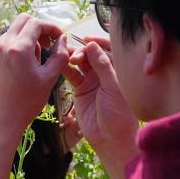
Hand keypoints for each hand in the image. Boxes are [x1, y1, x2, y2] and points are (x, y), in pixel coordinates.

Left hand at [0, 14, 69, 148]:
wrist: (0, 121)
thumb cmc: (26, 103)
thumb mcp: (49, 78)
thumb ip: (59, 55)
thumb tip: (62, 40)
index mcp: (18, 49)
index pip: (37, 23)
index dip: (52, 28)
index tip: (59, 39)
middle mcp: (2, 45)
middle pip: (23, 20)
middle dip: (39, 28)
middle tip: (48, 44)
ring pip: (13, 30)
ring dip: (27, 37)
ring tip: (35, 59)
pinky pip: (5, 42)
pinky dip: (16, 45)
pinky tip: (23, 65)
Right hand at [62, 37, 138, 178]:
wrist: (110, 139)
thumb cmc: (120, 115)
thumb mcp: (113, 87)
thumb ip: (103, 65)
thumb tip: (92, 45)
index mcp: (118, 70)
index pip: (109, 50)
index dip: (99, 42)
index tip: (87, 39)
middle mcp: (105, 73)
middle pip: (92, 54)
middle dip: (83, 50)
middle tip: (77, 56)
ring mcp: (92, 80)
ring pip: (81, 62)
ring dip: (73, 57)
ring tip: (67, 58)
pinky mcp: (80, 89)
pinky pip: (72, 74)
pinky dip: (65, 68)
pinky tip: (60, 64)